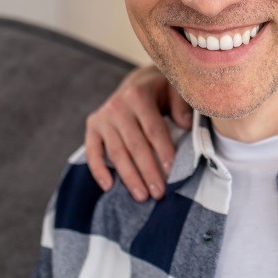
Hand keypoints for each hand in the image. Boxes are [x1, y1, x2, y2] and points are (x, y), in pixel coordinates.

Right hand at [84, 65, 190, 201]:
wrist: (139, 81)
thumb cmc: (163, 91)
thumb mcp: (176, 90)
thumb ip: (181, 106)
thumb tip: (185, 125)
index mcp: (139, 95)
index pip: (153, 129)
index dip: (163, 151)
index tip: (172, 172)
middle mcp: (118, 106)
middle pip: (135, 145)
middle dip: (148, 171)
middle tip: (159, 193)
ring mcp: (103, 116)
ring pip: (116, 152)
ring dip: (129, 177)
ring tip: (142, 196)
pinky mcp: (92, 125)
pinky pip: (92, 151)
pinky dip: (98, 170)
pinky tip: (109, 187)